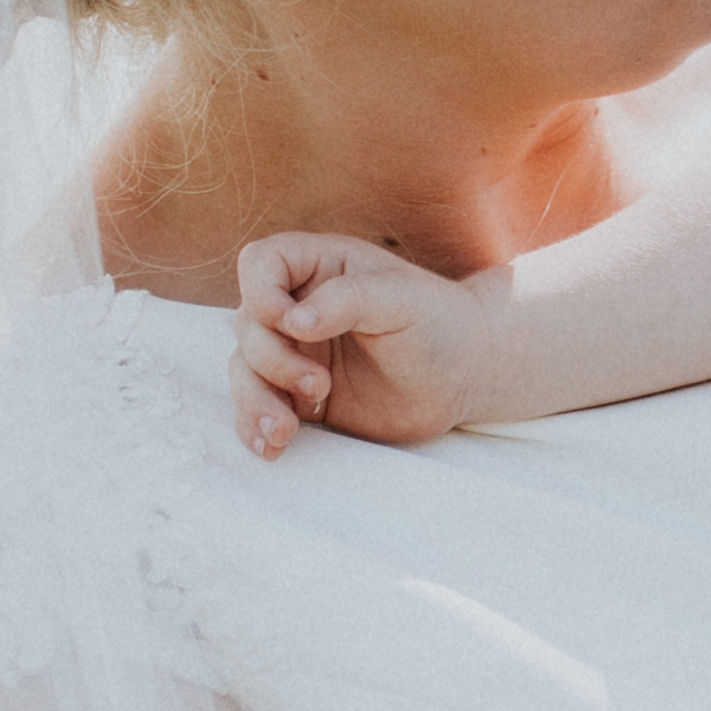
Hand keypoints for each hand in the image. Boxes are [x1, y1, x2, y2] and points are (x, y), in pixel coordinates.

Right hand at [229, 232, 495, 454]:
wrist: (465, 376)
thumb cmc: (439, 322)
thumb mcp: (402, 298)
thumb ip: (348, 299)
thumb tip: (292, 322)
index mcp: (320, 268)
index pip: (261, 263)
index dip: (260, 292)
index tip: (290, 323)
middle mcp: (298, 308)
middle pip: (248, 326)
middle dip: (271, 361)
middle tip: (319, 386)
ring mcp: (295, 354)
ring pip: (245, 372)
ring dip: (255, 403)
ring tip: (284, 431)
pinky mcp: (299, 398)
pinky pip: (259, 410)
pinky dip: (257, 429)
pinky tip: (274, 447)